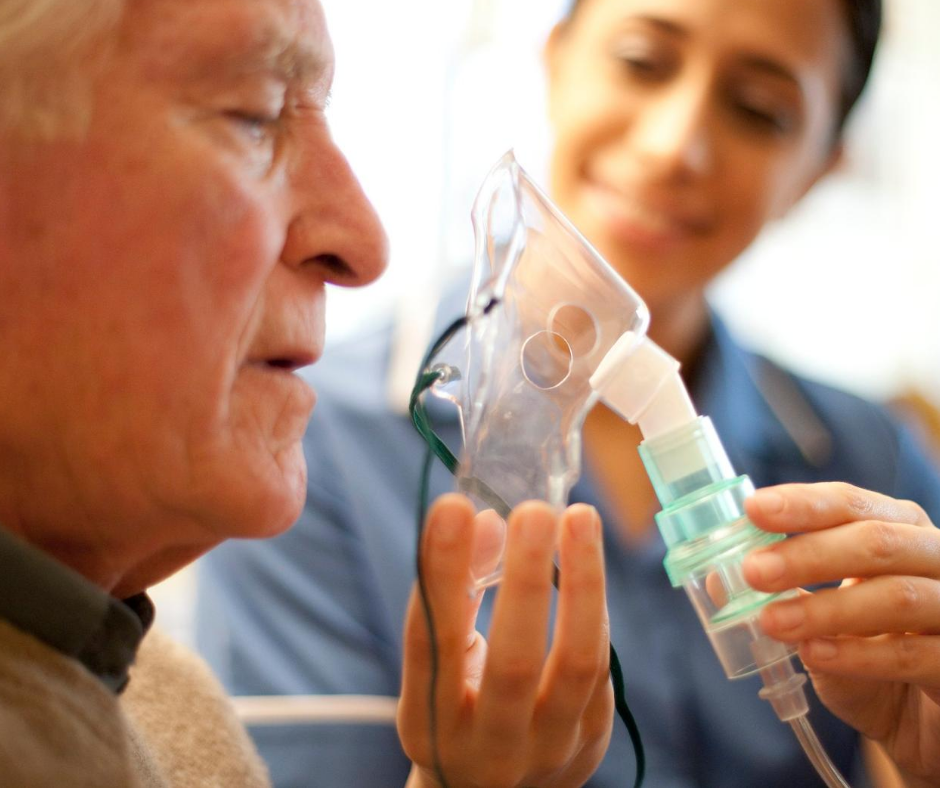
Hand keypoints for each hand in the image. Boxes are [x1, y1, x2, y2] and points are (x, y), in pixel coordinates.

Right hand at [398, 494, 612, 787]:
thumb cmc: (456, 709)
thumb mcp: (438, 666)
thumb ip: (455, 598)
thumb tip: (486, 521)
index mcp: (431, 724)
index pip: (432, 644)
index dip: (443, 574)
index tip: (455, 508)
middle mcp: (489, 745)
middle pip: (515, 663)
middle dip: (526, 580)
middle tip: (532, 511)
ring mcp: (548, 748)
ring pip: (576, 664)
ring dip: (582, 583)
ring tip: (579, 517)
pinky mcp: (591, 738)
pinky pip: (598, 666)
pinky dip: (591, 606)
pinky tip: (587, 557)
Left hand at [742, 482, 939, 786]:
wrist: (926, 727)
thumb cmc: (871, 658)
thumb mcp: (819, 624)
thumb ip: (780, 596)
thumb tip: (717, 577)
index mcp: (899, 530)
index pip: (851, 504)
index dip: (802, 504)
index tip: (753, 508)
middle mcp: (935, 559)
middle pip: (877, 542)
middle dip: (808, 555)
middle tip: (753, 571)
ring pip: (898, 595)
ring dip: (826, 608)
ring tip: (771, 621)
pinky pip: (915, 654)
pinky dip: (859, 654)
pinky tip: (813, 654)